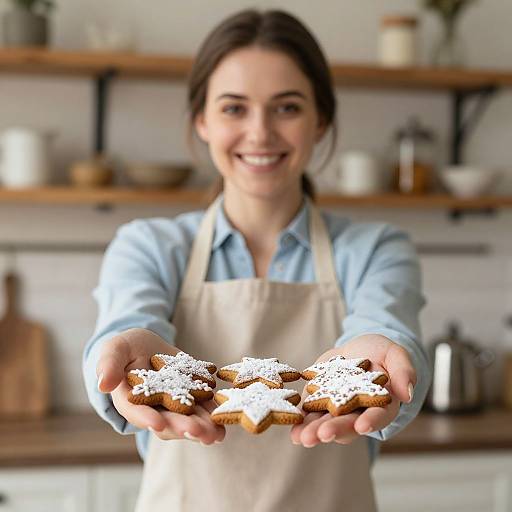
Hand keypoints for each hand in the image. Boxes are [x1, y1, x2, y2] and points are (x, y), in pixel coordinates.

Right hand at [96, 328, 224, 444]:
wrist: (147, 346)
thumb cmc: (126, 348)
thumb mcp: (115, 349)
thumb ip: (109, 364)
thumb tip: (103, 384)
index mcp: (129, 400)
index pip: (136, 411)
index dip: (146, 418)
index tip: (158, 423)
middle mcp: (152, 408)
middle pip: (166, 422)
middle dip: (182, 427)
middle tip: (197, 432)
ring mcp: (172, 405)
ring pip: (187, 419)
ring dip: (201, 428)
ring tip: (215, 434)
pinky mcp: (190, 396)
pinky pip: (202, 408)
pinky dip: (212, 414)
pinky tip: (224, 421)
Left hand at [290, 334, 415, 447]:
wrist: (359, 349)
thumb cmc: (381, 352)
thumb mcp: (395, 354)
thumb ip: (404, 371)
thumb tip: (407, 393)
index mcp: (382, 404)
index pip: (379, 415)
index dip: (371, 421)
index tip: (362, 425)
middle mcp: (359, 412)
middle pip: (349, 425)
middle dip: (335, 430)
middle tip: (323, 435)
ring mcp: (338, 409)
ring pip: (327, 424)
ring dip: (314, 432)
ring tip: (302, 438)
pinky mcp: (319, 402)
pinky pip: (310, 414)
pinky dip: (301, 422)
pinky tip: (293, 431)